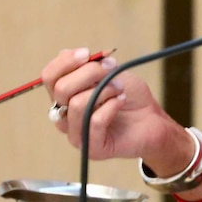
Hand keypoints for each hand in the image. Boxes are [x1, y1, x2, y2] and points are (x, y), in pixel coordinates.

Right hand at [41, 48, 190, 166]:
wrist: (153, 120)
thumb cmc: (128, 95)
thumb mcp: (110, 73)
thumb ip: (87, 65)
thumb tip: (66, 53)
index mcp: (65, 96)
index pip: (49, 76)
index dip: (65, 62)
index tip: (87, 53)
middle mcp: (65, 116)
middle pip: (61, 88)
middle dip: (90, 73)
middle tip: (112, 68)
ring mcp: (76, 134)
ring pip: (76, 104)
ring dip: (104, 90)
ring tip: (120, 88)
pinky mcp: (93, 148)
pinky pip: (94, 121)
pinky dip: (111, 105)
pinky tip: (122, 100)